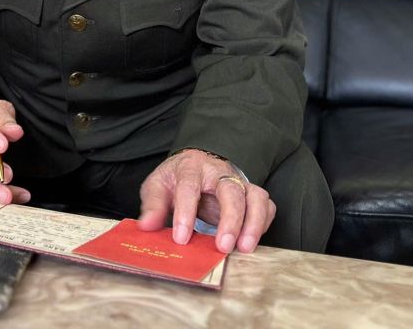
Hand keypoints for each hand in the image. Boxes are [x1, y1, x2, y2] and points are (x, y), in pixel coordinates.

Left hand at [137, 149, 275, 253]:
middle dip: (230, 220)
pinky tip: (251, 240)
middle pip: (231, 190)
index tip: (180, 239)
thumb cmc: (177, 178)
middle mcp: (219, 172)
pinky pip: (266, 205)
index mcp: (191, 167)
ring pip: (255, 197)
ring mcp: (238, 182)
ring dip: (253, 223)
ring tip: (244, 248)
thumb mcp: (158, 186)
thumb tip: (146, 226)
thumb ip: (153, 205)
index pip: (189, 187)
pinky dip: (263, 223)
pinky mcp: (251, 193)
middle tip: (223, 246)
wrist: (196, 164)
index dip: (185, 214)